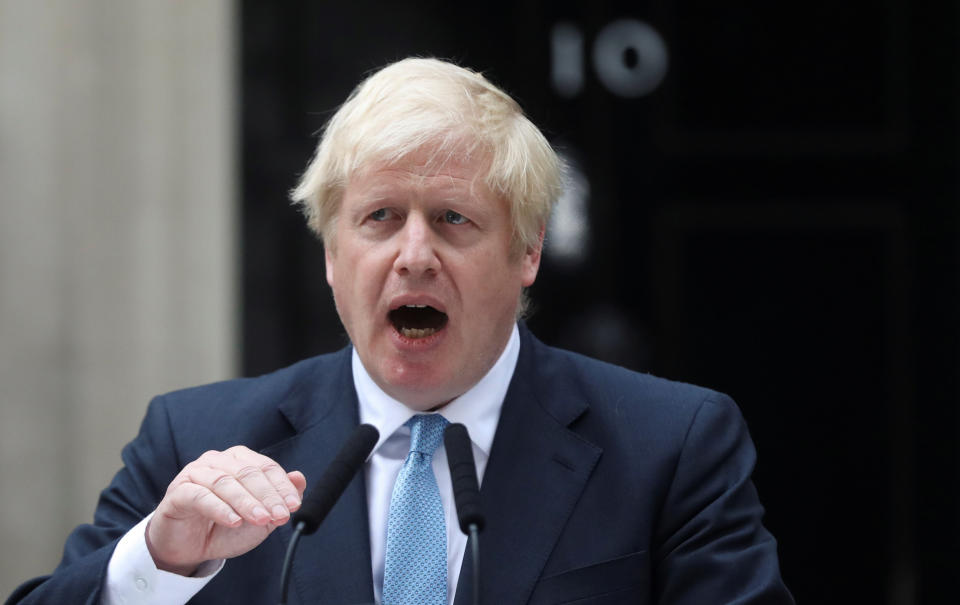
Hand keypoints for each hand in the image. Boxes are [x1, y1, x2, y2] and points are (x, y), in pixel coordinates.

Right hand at [145, 446, 306, 575]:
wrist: (191, 549)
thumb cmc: (225, 527)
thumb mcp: (260, 517)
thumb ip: (279, 498)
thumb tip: (299, 478)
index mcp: (239, 460)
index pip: (266, 468)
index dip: (282, 487)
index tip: (293, 505)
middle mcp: (218, 461)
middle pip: (247, 473)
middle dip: (267, 496)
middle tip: (280, 516)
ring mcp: (196, 473)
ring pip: (225, 482)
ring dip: (246, 502)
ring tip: (261, 520)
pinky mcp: (178, 492)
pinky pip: (200, 496)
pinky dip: (220, 508)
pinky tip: (234, 521)